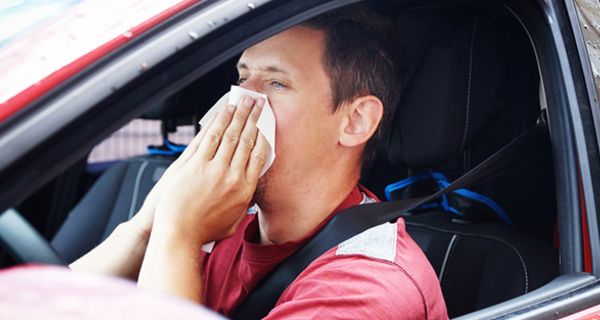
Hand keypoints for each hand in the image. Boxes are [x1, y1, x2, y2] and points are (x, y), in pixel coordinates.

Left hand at [152, 95, 267, 246]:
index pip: (259, 156)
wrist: (178, 234)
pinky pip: (209, 138)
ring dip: (238, 115)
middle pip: (246, 141)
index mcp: (244, 190)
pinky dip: (218, 122)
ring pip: (229, 135)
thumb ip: (243, 206)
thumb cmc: (202, 231)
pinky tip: (223, 112)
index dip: (264, 135)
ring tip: (243, 101)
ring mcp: (213, 169)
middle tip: (258, 104)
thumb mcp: (232, 222)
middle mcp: (232, 177)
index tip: (267, 122)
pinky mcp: (195, 164)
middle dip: (253, 119)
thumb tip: (247, 194)